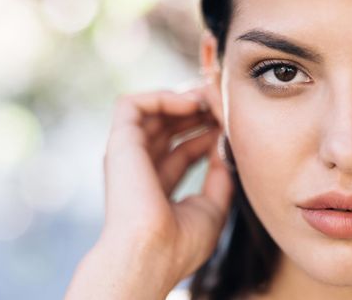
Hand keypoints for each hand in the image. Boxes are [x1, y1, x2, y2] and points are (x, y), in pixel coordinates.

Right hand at [65, 84, 233, 299]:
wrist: (152, 254)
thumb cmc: (179, 242)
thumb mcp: (211, 207)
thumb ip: (218, 177)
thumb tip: (225, 147)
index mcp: (156, 183)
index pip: (182, 148)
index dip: (207, 132)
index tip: (231, 124)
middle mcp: (139, 166)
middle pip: (169, 126)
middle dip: (198, 111)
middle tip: (223, 104)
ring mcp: (128, 153)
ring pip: (153, 111)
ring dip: (184, 100)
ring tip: (211, 99)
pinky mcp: (120, 142)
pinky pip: (133, 104)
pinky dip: (162, 97)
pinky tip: (190, 104)